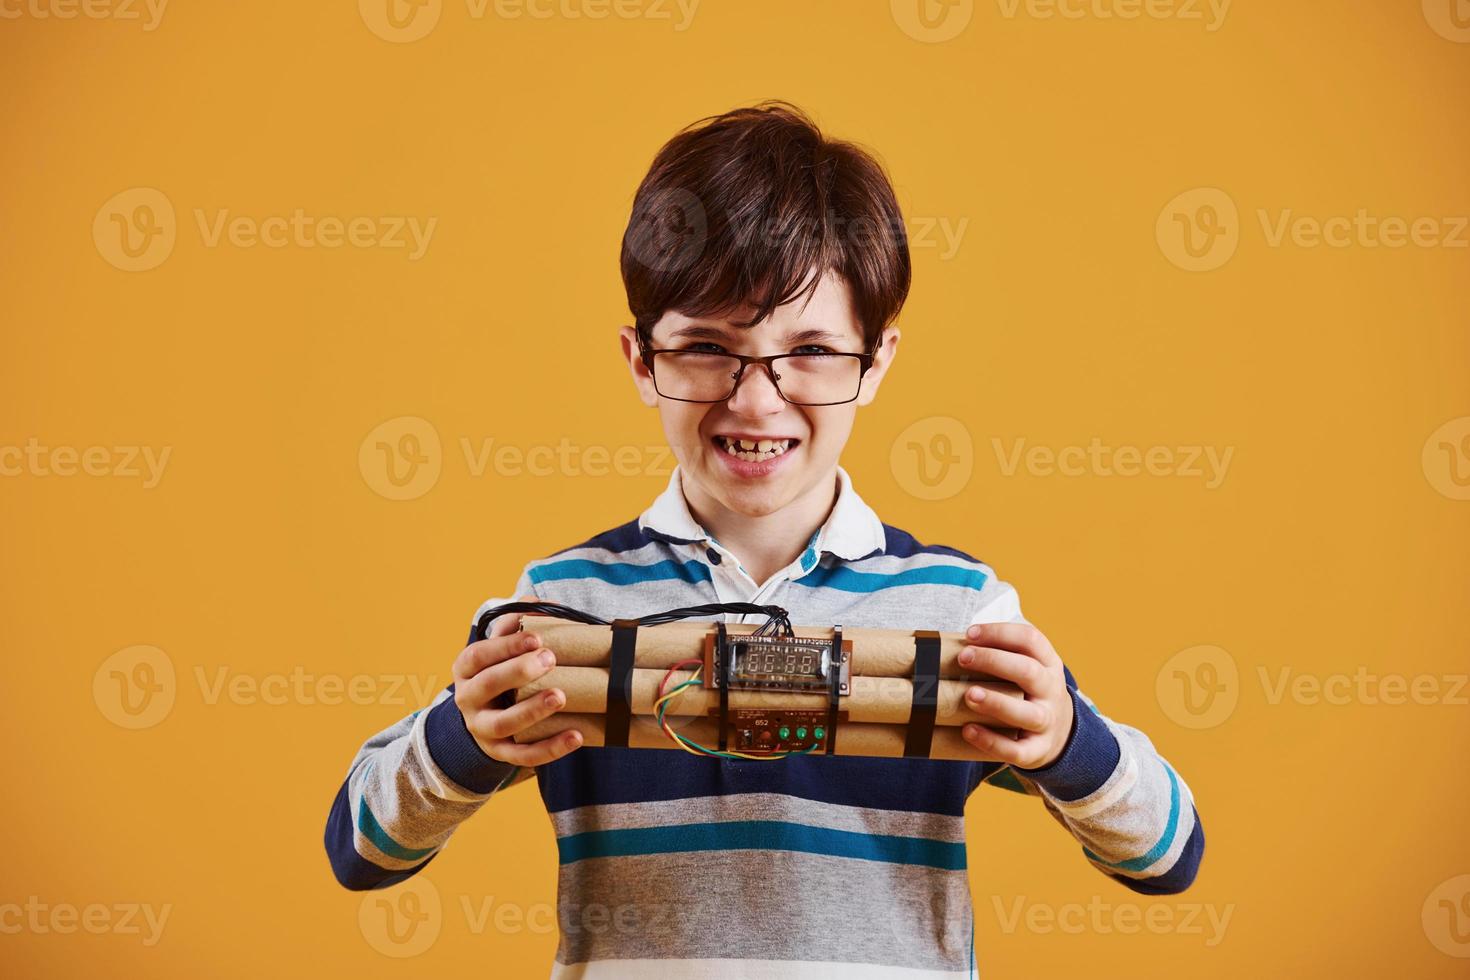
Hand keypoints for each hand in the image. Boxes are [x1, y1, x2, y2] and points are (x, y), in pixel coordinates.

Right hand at [452, 593, 583, 765]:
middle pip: (487, 685)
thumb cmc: (500, 672)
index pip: (479, 655)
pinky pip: (524, 756)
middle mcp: (468, 699)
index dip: (506, 645)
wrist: (483, 718)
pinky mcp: (501, 753)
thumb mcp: (500, 648)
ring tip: (560, 696)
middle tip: (550, 659)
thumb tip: (538, 604)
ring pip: (503, 724)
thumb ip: (514, 623)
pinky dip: (550, 748)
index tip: (536, 637)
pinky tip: (576, 735)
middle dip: (518, 671)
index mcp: (467, 669)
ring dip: (532, 710)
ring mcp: (483, 729)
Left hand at [957, 622, 1073, 769]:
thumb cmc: (1028, 692)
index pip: (1030, 639)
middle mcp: (1051, 691)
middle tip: (964, 657)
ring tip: (969, 695)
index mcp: (1048, 664)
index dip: (1000, 633)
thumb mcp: (1027, 668)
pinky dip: (992, 742)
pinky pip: (1016, 750)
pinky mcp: (1037, 751)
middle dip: (994, 661)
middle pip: (1028, 671)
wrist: (1060, 734)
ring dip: (996, 702)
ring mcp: (1047, 722)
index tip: (971, 633)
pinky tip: (968, 730)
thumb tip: (948, 646)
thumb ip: (1000, 655)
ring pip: (1027, 713)